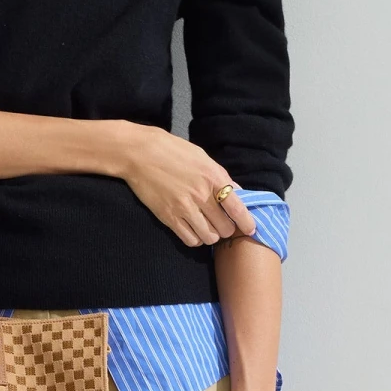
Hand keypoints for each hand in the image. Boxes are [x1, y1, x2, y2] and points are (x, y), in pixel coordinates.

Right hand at [112, 123, 257, 247]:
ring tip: (207, 228)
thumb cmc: (172, 151)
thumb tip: (237, 193)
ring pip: (208, 237)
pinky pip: (190, 240)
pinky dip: (195, 239)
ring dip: (211, 236)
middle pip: (225, 228)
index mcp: (213, 177)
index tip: (250, 229)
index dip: (247, 222)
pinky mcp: (169, 218)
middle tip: (222, 225)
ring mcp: (184, 208)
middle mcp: (201, 195)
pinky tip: (193, 231)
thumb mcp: (202, 157)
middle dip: (227, 230)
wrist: (140, 153)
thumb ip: (220, 176)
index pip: (237, 207)